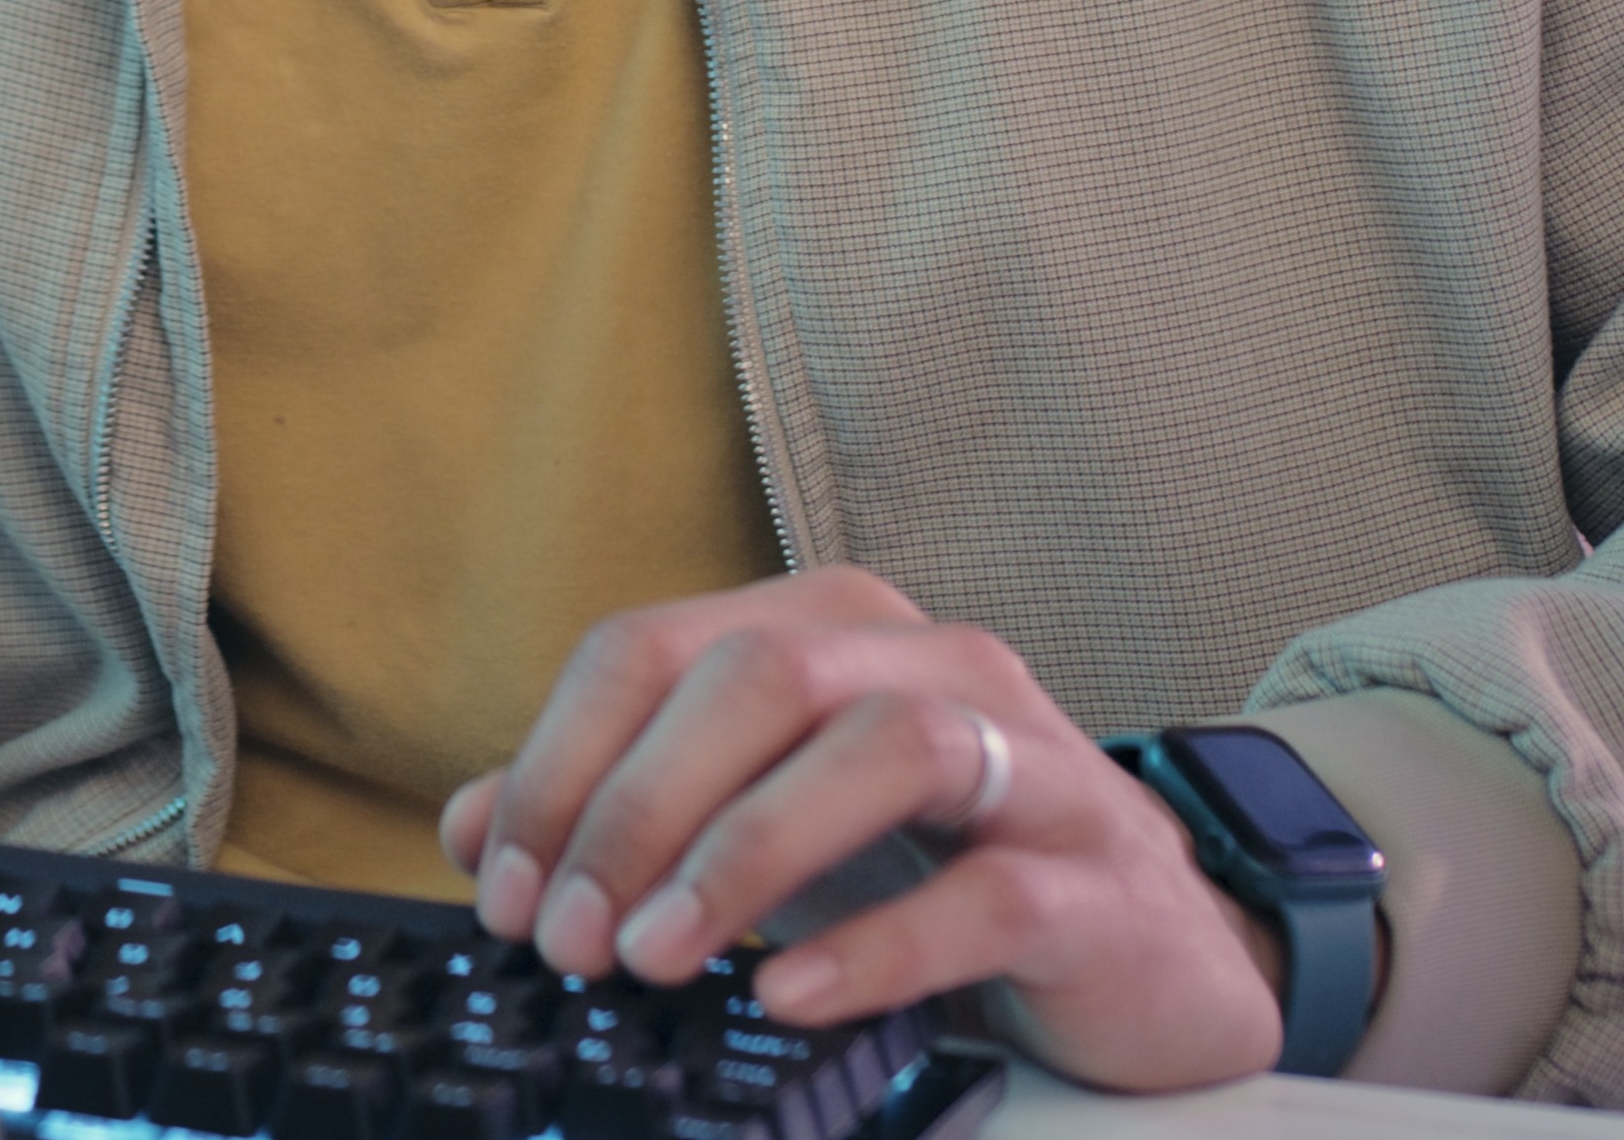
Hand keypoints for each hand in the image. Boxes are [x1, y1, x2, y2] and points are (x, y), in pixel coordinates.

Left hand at [431, 567, 1291, 1094]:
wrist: (1151, 952)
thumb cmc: (942, 869)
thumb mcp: (769, 828)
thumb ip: (626, 813)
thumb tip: (473, 826)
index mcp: (835, 631)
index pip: (656, 648)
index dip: (558, 763)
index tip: (503, 884)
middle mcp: (933, 663)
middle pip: (756, 677)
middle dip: (635, 808)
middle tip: (567, 937)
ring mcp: (1028, 759)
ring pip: (880, 747)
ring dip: (743, 854)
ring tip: (659, 957)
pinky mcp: (1096, 875)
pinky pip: (985, 893)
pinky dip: (875, 944)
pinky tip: (791, 992)